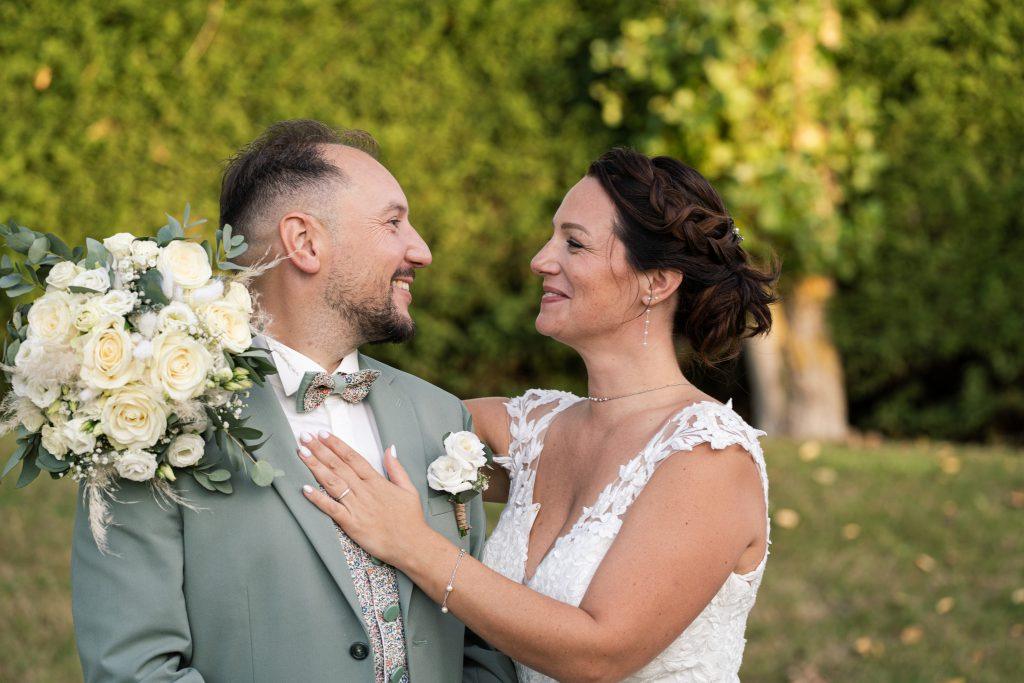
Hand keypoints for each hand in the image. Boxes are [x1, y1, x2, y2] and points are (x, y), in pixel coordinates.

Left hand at [298, 432, 427, 564]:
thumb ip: (396, 468)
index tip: (323, 434)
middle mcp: (364, 491)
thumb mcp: (408, 488)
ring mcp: (357, 507)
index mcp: (377, 481)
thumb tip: (390, 448)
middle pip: (339, 466)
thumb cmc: (410, 519)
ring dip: (316, 467)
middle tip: (305, 437)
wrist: (412, 545)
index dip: (337, 445)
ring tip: (302, 454)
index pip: (353, 458)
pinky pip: (332, 509)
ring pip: (333, 482)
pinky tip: (305, 489)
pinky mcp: (352, 524)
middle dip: (320, 450)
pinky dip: (318, 499)